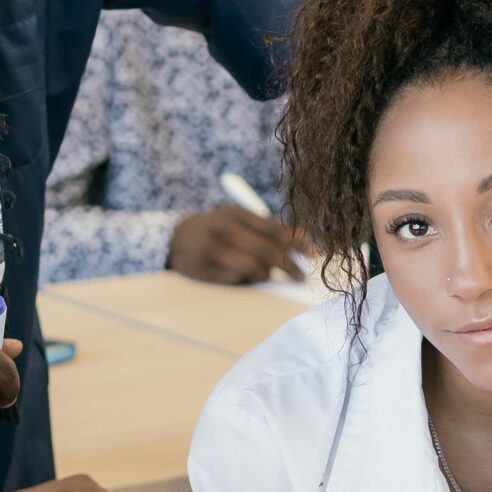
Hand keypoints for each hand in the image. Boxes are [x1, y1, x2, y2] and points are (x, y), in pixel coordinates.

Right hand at [168, 202, 297, 284]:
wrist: (177, 239)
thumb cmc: (219, 229)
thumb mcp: (239, 220)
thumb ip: (268, 229)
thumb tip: (303, 243)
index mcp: (235, 211)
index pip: (275, 228)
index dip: (298, 242)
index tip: (314, 254)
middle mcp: (223, 228)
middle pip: (268, 251)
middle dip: (290, 266)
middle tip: (302, 276)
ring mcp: (212, 249)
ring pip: (256, 268)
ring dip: (266, 274)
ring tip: (265, 272)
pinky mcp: (205, 269)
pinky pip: (238, 279)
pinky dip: (245, 279)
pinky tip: (240, 273)